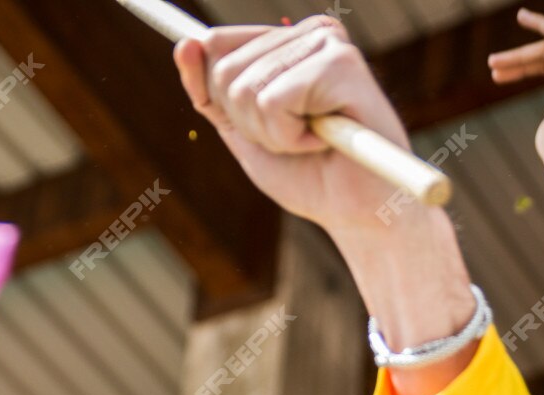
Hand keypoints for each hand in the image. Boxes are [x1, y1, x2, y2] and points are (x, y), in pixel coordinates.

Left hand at [175, 17, 413, 233]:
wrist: (359, 214)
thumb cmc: (309, 175)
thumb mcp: (244, 133)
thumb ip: (210, 93)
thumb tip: (184, 45)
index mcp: (287, 39)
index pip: (214, 47)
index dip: (221, 101)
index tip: (262, 128)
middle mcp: (309, 31)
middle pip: (224, 72)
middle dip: (249, 124)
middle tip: (295, 139)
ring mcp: (328, 43)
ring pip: (246, 89)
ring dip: (272, 135)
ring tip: (313, 141)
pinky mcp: (342, 64)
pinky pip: (273, 102)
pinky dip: (290, 138)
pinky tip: (324, 142)